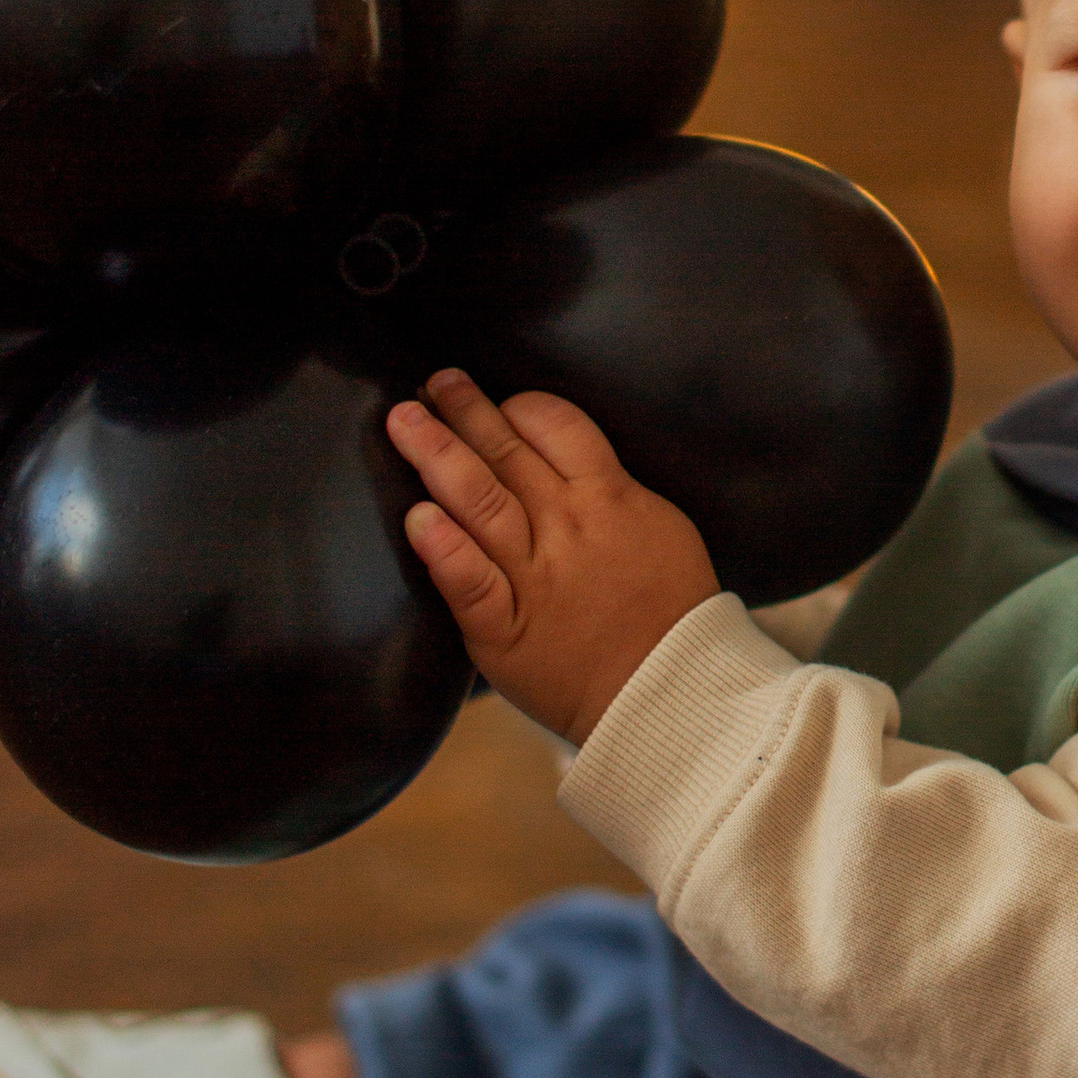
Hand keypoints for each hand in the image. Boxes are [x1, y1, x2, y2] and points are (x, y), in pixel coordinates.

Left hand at [386, 369, 717, 745]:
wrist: (672, 693)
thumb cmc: (673, 614)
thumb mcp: (662, 530)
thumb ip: (613, 493)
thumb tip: (574, 462)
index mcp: (608, 498)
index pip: (556, 425)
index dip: (518, 406)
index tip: (495, 401)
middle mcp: (565, 527)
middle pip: (505, 451)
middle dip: (464, 410)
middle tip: (432, 384)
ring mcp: (532, 577)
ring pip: (478, 500)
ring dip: (436, 453)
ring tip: (405, 421)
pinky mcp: (504, 629)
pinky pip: (469, 582)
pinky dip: (443, 549)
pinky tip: (418, 519)